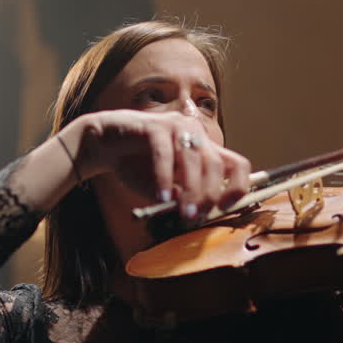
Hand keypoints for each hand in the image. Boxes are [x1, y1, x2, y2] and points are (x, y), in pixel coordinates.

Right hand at [66, 109, 251, 217]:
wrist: (104, 145)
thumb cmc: (137, 166)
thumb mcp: (165, 188)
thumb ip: (182, 197)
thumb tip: (198, 213)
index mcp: (205, 149)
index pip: (237, 165)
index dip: (238, 187)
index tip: (226, 208)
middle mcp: (196, 134)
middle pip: (217, 164)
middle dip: (209, 194)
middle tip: (196, 217)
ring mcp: (176, 125)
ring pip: (194, 158)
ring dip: (191, 189)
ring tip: (183, 212)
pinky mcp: (155, 125)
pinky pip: (165, 153)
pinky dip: (165, 178)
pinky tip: (161, 197)